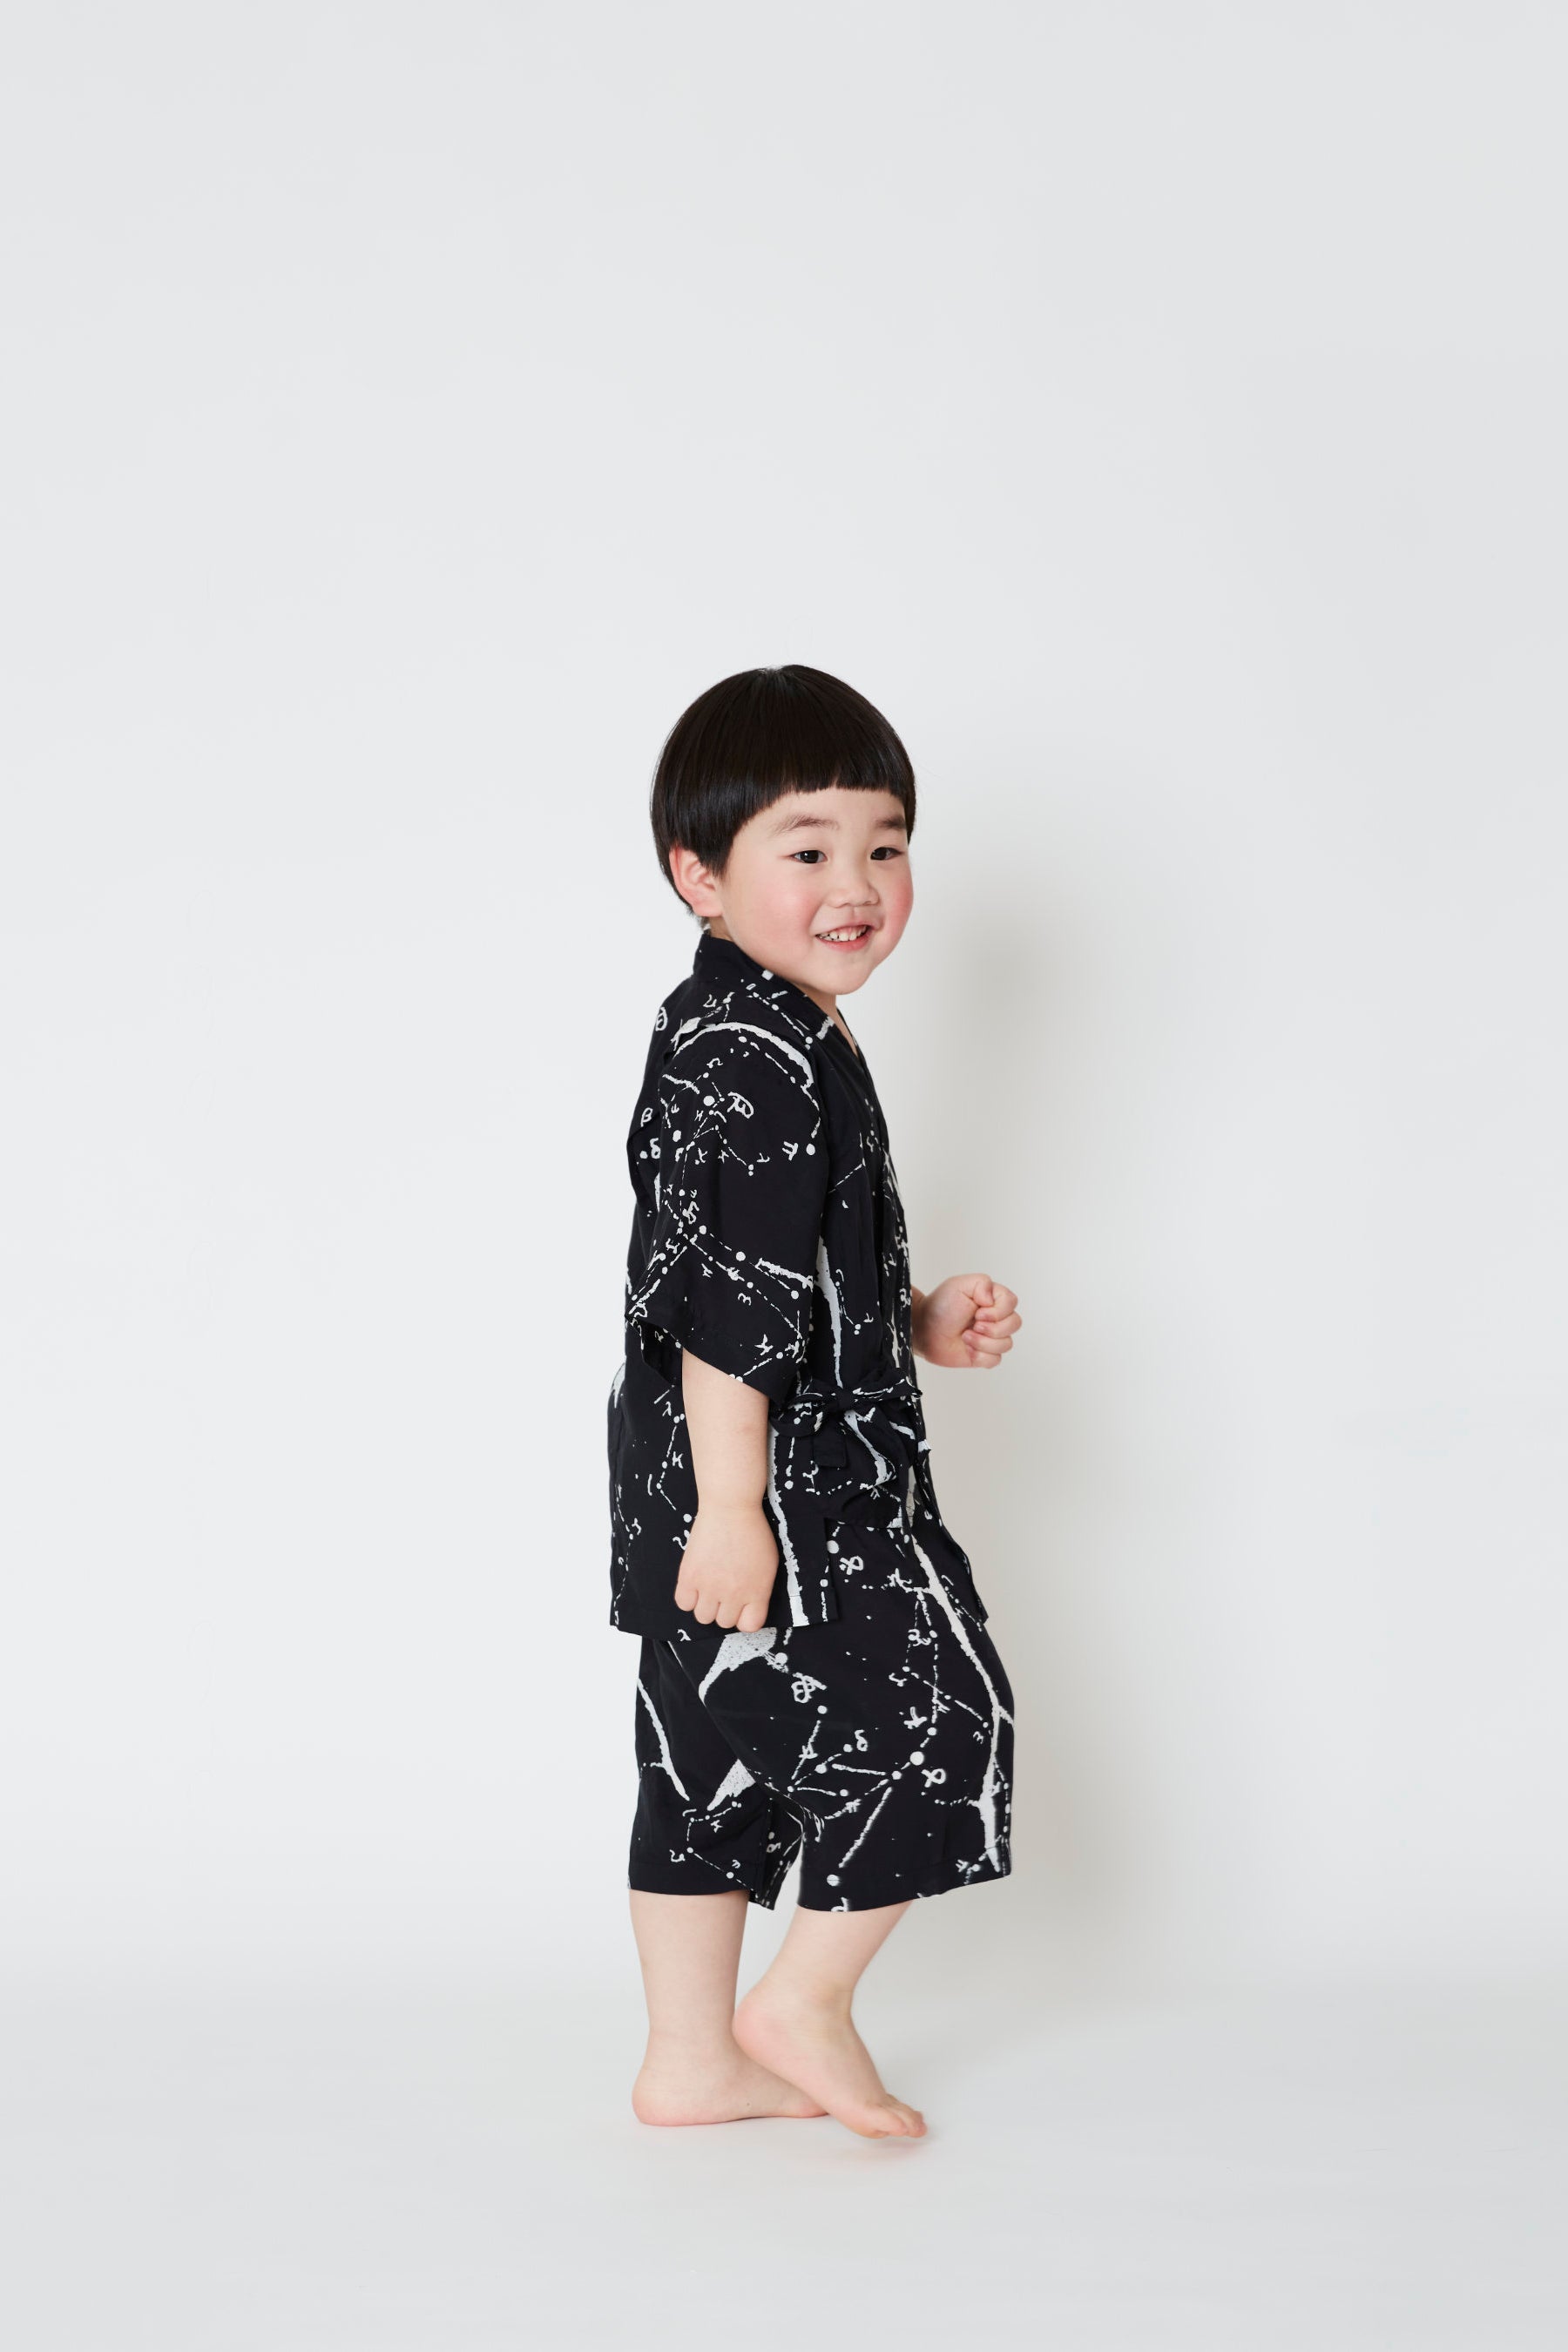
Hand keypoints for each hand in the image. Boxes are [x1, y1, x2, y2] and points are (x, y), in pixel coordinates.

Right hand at [673, 1502, 779, 1630]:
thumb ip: (759, 1590)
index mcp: (757, 1592)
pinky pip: (683, 1603)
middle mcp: (734, 1594)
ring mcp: (710, 1586)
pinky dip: (688, 1597)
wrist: (730, 1508)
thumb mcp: (769, 1565)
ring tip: (709, 1587)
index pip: (750, 1626)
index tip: (741, 1607)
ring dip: (705, 1605)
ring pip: (703, 1617)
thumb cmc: (752, 1531)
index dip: (744, 1617)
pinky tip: (695, 1584)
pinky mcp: (689, 1576)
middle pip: (724, 1622)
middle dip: (724, 1609)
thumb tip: (747, 1606)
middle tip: (724, 1590)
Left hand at [912, 1274, 1021, 1369]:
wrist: (923, 1329)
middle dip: (992, 1328)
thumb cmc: (940, 1306)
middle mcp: (996, 1318)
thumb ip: (982, 1283)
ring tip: (965, 1337)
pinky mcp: (984, 1355)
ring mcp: (991, 1337)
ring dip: (983, 1342)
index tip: (977, 1312)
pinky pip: (996, 1360)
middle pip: (1015, 1324)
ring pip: (1006, 1344)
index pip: (1012, 1303)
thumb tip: (993, 1299)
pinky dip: (981, 1356)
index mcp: (993, 1299)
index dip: (998, 1311)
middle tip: (973, 1325)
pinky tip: (967, 1349)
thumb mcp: (958, 1285)